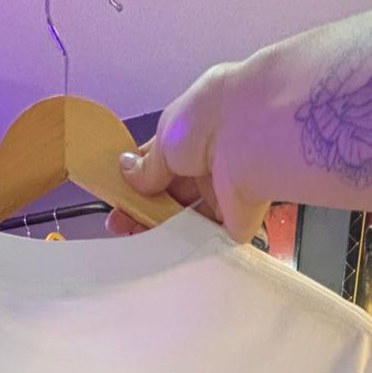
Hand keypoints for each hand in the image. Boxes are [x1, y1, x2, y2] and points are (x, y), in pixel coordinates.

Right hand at [106, 63, 270, 242]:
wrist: (254, 133)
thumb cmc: (211, 118)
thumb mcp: (166, 139)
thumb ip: (148, 164)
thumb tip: (127, 172)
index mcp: (191, 137)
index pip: (160, 164)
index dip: (136, 184)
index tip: (118, 201)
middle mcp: (209, 164)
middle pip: (172, 196)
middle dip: (145, 212)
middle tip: (122, 227)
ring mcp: (224, 193)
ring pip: (188, 219)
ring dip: (164, 230)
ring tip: (138, 242)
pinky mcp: (238, 220)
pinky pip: (211, 238)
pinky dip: (191, 246)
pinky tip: (167, 253)